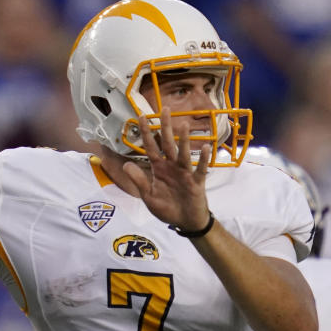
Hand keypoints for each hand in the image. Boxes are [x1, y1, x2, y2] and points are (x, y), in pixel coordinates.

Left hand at [123, 109, 211, 230]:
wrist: (185, 221)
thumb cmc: (167, 208)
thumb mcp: (149, 196)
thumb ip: (139, 180)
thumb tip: (125, 164)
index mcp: (159, 169)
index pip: (151, 147)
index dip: (146, 133)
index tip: (140, 116)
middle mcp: (171, 167)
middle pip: (168, 144)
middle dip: (166, 127)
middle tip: (165, 109)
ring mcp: (185, 173)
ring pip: (183, 154)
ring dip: (184, 141)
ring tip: (184, 125)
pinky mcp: (196, 182)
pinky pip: (200, 169)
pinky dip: (202, 159)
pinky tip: (204, 147)